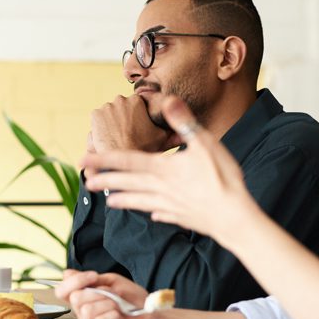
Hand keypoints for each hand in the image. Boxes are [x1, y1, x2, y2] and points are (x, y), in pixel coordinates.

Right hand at [56, 269, 160, 318]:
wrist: (154, 316)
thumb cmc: (135, 302)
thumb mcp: (114, 283)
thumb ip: (91, 279)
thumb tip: (67, 273)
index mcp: (85, 300)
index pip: (63, 291)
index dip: (75, 281)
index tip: (93, 275)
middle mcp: (85, 315)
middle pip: (75, 298)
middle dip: (98, 292)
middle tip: (113, 295)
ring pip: (87, 310)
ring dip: (108, 303)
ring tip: (119, 307)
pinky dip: (112, 315)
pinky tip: (119, 316)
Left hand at [81, 96, 262, 244]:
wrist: (233, 218)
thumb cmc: (222, 179)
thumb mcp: (205, 143)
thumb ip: (184, 122)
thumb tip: (168, 100)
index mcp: (164, 169)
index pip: (128, 161)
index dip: (105, 159)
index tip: (85, 159)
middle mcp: (162, 188)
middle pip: (128, 183)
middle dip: (106, 181)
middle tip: (86, 181)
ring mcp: (170, 205)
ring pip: (141, 201)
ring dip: (124, 200)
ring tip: (108, 202)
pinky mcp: (182, 217)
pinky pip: (163, 213)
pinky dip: (154, 212)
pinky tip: (151, 213)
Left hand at [86, 94, 180, 178]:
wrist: (122, 163)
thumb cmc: (144, 150)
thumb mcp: (162, 140)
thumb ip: (174, 132)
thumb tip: (184, 131)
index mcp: (137, 101)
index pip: (137, 104)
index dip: (138, 118)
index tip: (138, 129)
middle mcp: (121, 99)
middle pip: (122, 107)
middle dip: (125, 118)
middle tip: (129, 134)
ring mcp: (106, 106)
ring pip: (109, 113)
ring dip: (112, 122)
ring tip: (119, 137)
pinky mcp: (95, 114)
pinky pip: (98, 119)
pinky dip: (101, 126)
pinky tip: (109, 137)